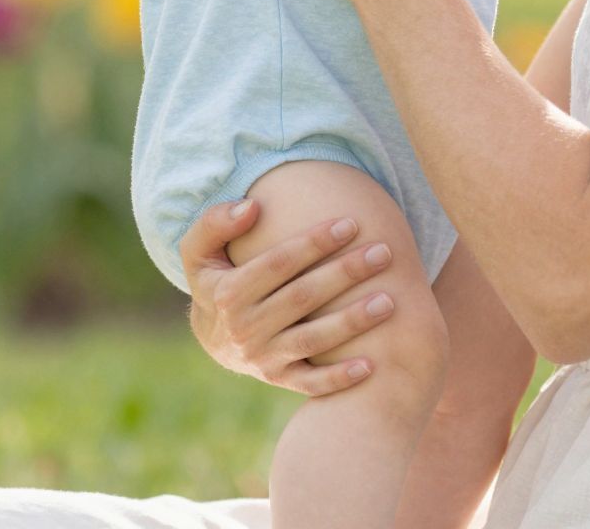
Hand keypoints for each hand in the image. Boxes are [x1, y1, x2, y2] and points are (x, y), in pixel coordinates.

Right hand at [179, 197, 398, 396]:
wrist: (214, 338)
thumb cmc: (216, 279)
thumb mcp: (200, 250)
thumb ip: (216, 222)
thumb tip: (253, 207)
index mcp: (227, 294)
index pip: (278, 264)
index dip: (314, 243)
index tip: (351, 223)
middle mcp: (244, 329)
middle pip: (303, 298)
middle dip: (345, 274)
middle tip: (383, 253)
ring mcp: (262, 357)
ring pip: (313, 340)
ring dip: (353, 322)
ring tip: (389, 301)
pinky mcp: (278, 378)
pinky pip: (311, 383)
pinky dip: (339, 379)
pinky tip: (371, 365)